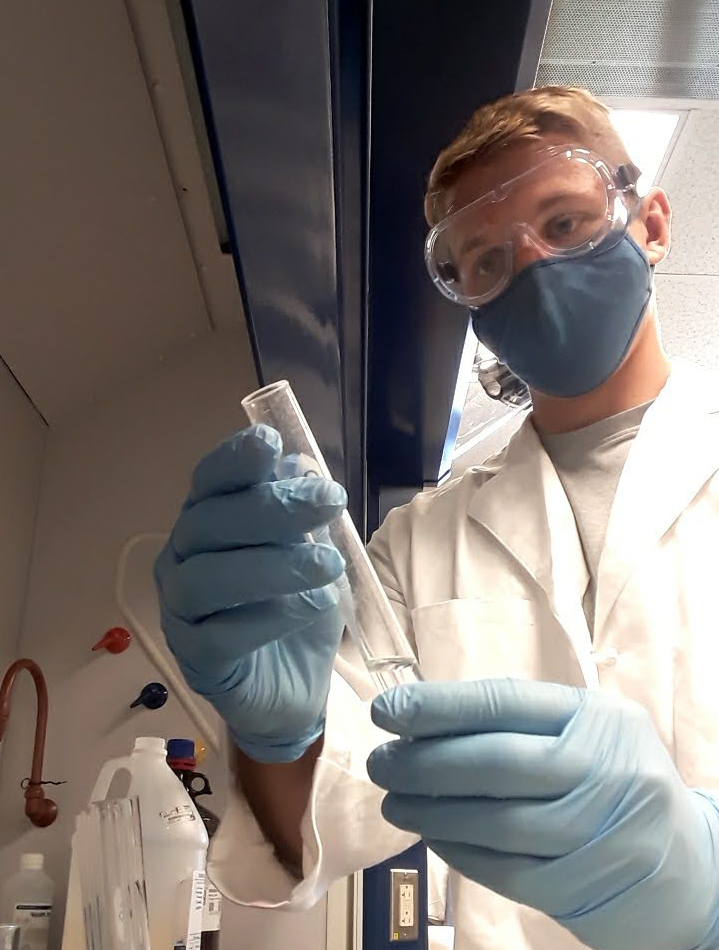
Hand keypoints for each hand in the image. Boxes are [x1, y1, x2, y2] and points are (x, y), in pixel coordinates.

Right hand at [154, 424, 346, 762]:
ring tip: (328, 564)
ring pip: (209, 579)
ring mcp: (181, 611)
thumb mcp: (309, 549)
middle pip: (210, 523)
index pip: (209, 481)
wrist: (292, 686)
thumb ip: (301, 511)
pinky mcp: (197, 660)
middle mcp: (182, 559)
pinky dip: (269, 618)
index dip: (234, 461)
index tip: (270, 444)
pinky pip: (221, 636)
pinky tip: (310, 607)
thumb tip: (300, 463)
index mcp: (208, 522)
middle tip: (330, 500)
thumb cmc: (295, 606)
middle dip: (272, 507)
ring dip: (273, 565)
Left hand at [368, 679, 718, 949]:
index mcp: (594, 718)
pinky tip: (431, 835)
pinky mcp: (581, 886)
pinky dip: (458, 852)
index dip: (438, 707)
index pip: (502, 703)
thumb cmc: (618, 779)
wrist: (690, 865)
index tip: (386, 712)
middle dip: (422, 762)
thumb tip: (428, 718)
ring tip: (392, 802)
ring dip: (430, 811)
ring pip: (493, 821)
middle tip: (379, 762)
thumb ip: (522, 721)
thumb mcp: (587, 730)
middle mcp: (599, 769)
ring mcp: (594, 832)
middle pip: (492, 762)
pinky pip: (503, 868)